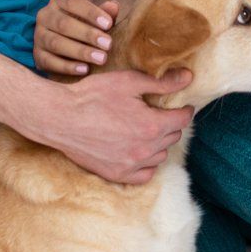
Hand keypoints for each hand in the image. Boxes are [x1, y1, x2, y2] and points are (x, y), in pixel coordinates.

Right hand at [25, 68, 193, 184]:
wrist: (61, 118)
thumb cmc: (93, 96)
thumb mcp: (129, 81)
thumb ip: (162, 82)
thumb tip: (189, 77)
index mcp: (152, 126)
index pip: (183, 119)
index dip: (184, 109)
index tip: (180, 104)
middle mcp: (146, 150)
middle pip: (173, 137)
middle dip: (170, 123)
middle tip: (159, 113)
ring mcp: (131, 165)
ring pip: (161, 155)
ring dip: (159, 142)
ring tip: (147, 129)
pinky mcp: (117, 174)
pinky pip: (145, 174)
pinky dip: (147, 164)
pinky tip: (140, 151)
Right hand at [33, 0, 140, 76]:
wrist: (69, 38)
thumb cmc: (86, 23)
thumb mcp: (96, 16)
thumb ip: (106, 12)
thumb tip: (114, 6)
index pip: (72, 2)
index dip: (90, 12)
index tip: (109, 24)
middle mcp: (45, 15)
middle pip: (63, 24)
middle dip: (87, 34)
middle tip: (108, 44)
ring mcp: (39, 36)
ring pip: (56, 43)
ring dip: (79, 51)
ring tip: (101, 58)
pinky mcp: (37, 55)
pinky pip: (49, 62)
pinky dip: (67, 67)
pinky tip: (85, 69)